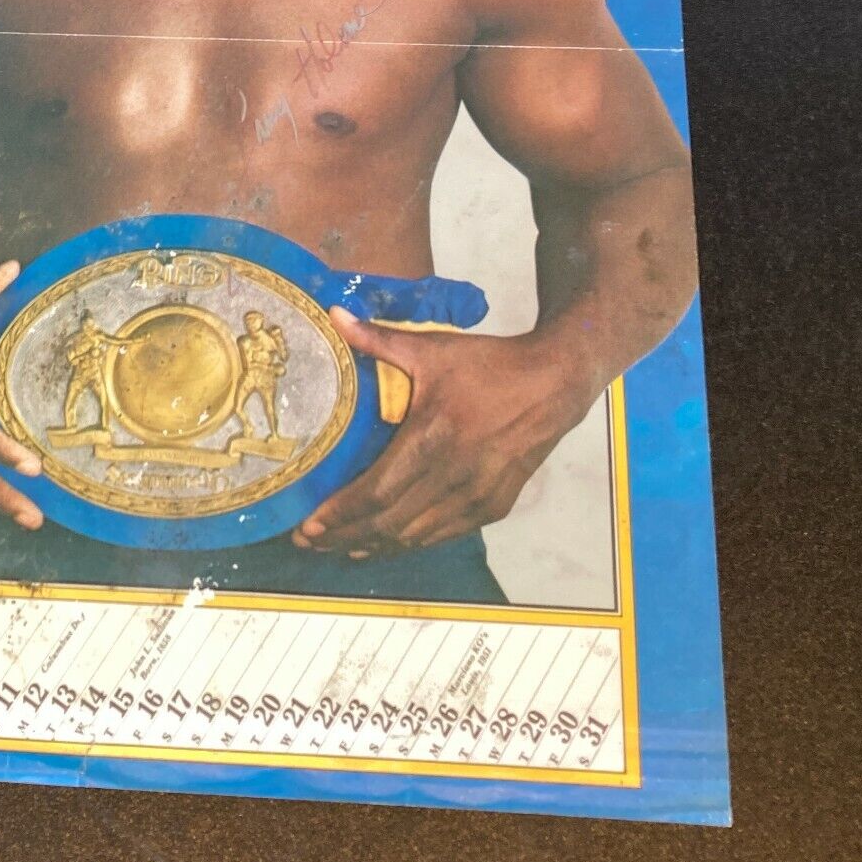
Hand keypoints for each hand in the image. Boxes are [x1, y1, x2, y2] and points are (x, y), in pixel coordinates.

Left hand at [293, 306, 596, 556]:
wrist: (554, 383)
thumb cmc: (488, 364)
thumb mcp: (432, 348)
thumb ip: (378, 338)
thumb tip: (334, 314)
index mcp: (432, 437)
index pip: (376, 491)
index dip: (340, 514)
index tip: (308, 524)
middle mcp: (452, 475)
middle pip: (388, 522)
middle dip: (344, 536)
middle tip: (309, 541)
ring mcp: (475, 496)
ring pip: (415, 536)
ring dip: (373, 546)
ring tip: (338, 547)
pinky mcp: (494, 506)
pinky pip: (443, 534)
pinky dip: (410, 543)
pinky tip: (386, 544)